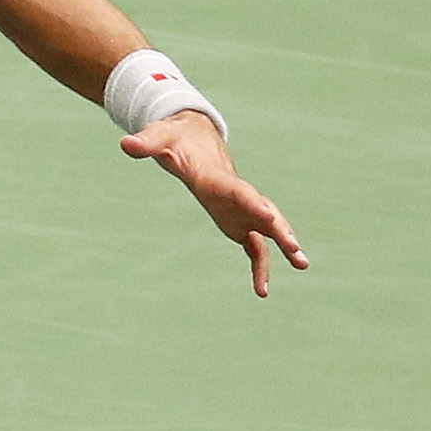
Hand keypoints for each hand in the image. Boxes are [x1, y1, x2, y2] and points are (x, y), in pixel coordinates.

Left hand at [120, 111, 308, 296]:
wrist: (196, 138)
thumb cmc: (176, 139)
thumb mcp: (160, 139)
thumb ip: (147, 144)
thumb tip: (126, 143)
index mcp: (218, 178)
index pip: (239, 191)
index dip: (252, 203)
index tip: (267, 215)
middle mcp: (238, 195)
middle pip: (264, 212)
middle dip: (281, 229)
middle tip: (296, 249)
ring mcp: (242, 210)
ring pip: (268, 230)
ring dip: (285, 247)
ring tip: (303, 265)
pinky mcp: (240, 224)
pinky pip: (255, 248)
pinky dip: (260, 267)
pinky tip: (262, 291)